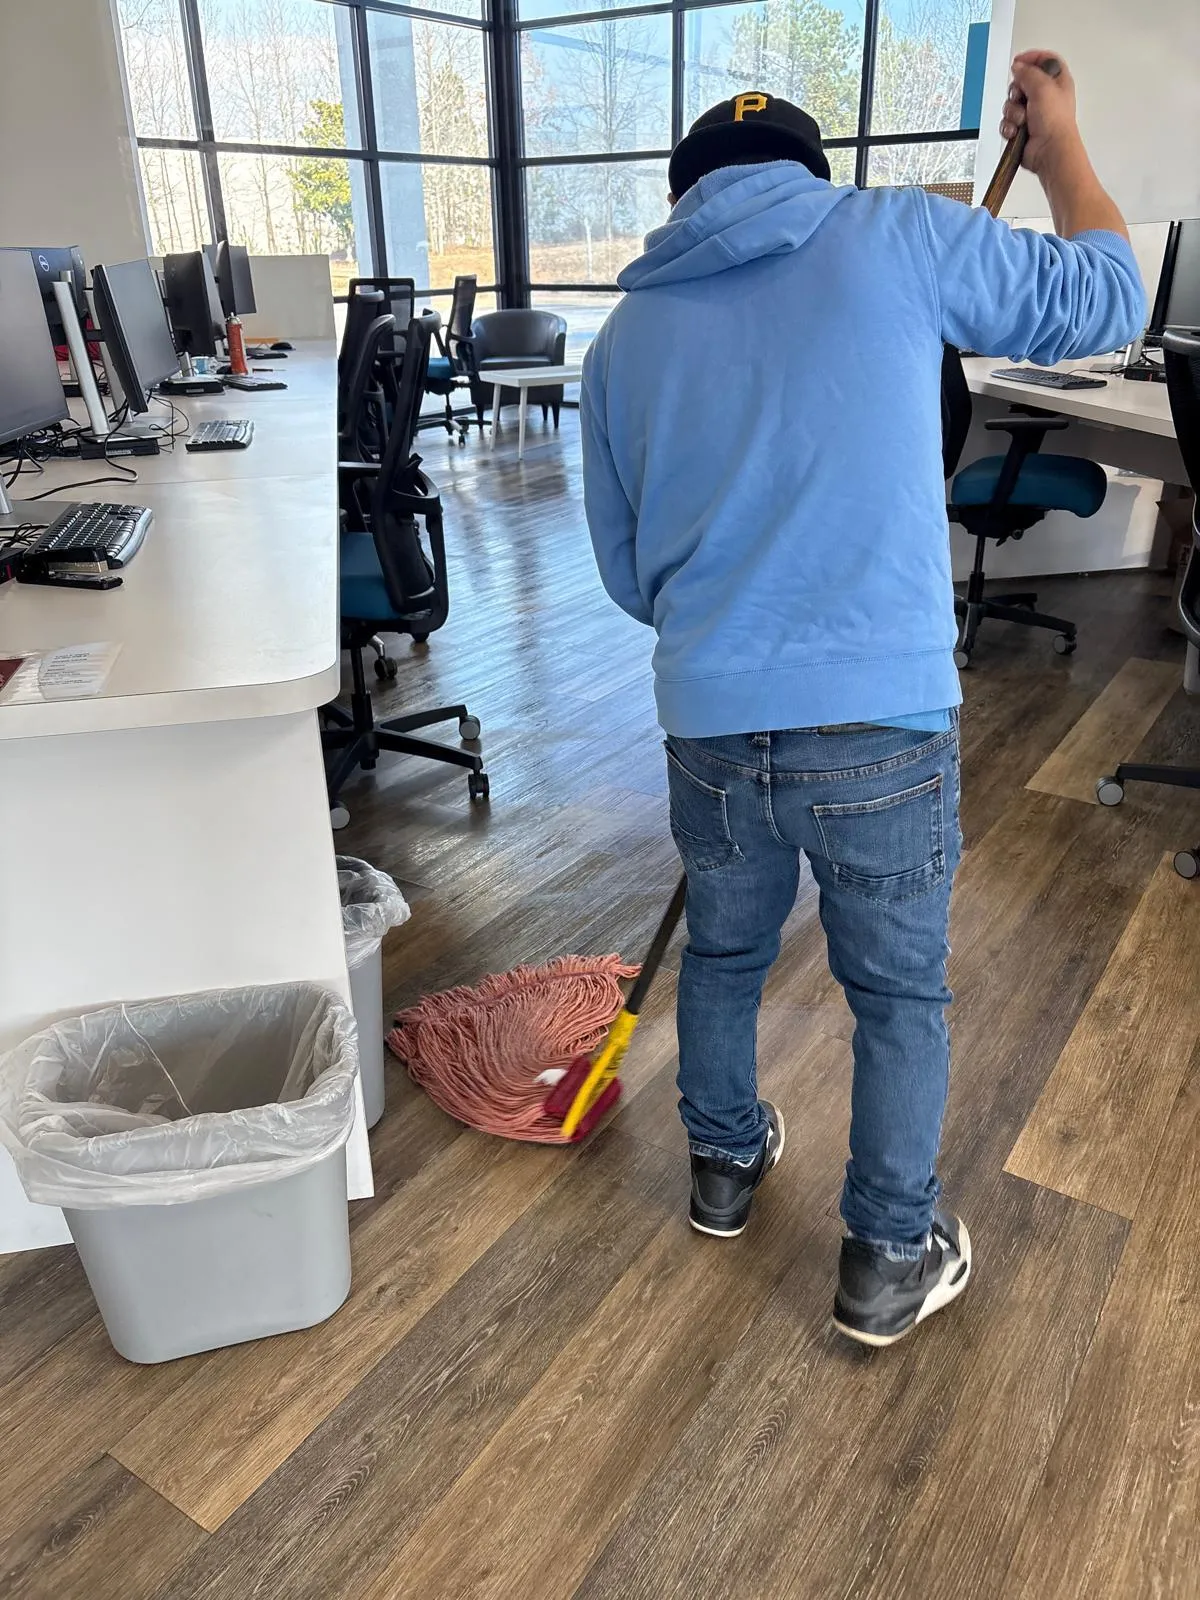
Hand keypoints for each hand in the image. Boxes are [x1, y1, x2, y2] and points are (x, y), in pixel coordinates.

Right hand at [1000, 51, 1079, 176]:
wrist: (1049, 151)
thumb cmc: (1055, 123)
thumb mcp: (1042, 86)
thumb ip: (1028, 72)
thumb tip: (1018, 67)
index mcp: (1057, 81)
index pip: (1044, 60)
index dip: (1031, 58)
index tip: (1019, 61)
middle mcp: (1045, 95)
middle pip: (1022, 82)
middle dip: (1017, 91)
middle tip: (1022, 97)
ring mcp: (1033, 112)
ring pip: (1011, 103)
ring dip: (1013, 112)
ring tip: (1023, 119)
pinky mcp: (1022, 128)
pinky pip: (1007, 121)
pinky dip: (1009, 126)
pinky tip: (1017, 130)